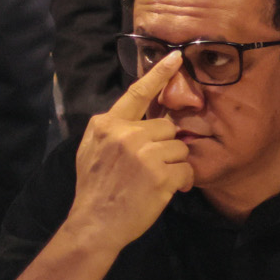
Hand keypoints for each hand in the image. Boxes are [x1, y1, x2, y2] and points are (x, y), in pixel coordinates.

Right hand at [64, 52, 193, 253]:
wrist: (95, 223)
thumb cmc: (95, 188)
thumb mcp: (92, 150)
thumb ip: (112, 129)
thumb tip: (135, 117)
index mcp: (107, 124)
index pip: (137, 93)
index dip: (158, 74)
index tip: (177, 56)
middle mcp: (126, 134)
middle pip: (168, 126)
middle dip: (166, 145)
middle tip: (150, 167)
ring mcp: (144, 153)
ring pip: (181, 147)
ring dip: (175, 165)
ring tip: (155, 180)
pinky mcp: (160, 174)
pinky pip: (188, 169)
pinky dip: (182, 182)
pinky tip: (165, 191)